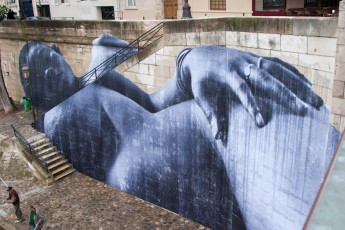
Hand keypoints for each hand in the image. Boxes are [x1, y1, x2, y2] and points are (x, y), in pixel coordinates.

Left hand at [180, 46, 322, 140]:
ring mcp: (252, 59)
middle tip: (303, 110)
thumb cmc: (200, 80)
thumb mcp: (200, 95)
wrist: (202, 56)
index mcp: (227, 74)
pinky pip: (279, 65)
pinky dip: (293, 74)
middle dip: (286, 95)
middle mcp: (242, 65)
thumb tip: (217, 137)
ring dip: (298, 84)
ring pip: (279, 70)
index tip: (262, 123)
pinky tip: (307, 85)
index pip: (242, 90)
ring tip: (315, 100)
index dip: (252, 106)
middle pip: (267, 78)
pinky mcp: (257, 58)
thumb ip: (209, 113)